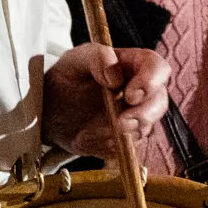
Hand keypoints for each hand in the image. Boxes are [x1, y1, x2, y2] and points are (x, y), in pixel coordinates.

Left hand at [42, 44, 169, 159]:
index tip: (132, 96)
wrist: (49, 113)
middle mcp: (139, 90)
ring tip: (93, 131)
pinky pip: (128, 149)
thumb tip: (115, 76)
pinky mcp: (124, 139)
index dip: (151, 82)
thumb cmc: (65, 79)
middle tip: (120, 124)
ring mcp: (134, 116)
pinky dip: (109, 147)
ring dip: (124, 134)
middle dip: (143, 115)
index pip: (157, 68)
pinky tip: (88, 139)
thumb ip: (97, 58)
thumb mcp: (75, 60)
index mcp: (131, 65)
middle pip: (158, 102)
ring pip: (146, 128)